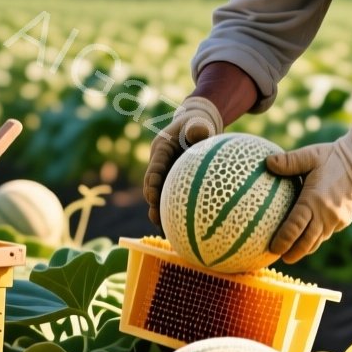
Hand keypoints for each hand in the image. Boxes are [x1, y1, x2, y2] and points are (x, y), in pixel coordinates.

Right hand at [144, 96, 223, 227]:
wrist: (199, 126)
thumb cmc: (198, 123)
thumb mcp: (198, 123)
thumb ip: (197, 127)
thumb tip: (199, 132)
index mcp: (161, 148)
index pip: (154, 166)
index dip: (152, 182)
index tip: (152, 196)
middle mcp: (160, 163)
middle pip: (153, 185)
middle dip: (153, 202)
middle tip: (156, 218)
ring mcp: (167, 173)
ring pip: (160, 194)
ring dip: (161, 210)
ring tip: (164, 229)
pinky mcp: (175, 180)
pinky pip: (172, 196)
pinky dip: (175, 210)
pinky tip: (183, 227)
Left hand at [264, 125, 351, 262]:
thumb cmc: (332, 157)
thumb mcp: (309, 155)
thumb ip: (288, 161)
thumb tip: (267, 162)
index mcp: (314, 200)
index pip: (295, 226)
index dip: (284, 240)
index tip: (273, 248)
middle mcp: (326, 214)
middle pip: (307, 241)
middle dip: (293, 252)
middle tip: (281, 258)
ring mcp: (337, 219)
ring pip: (318, 240)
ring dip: (305, 249)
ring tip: (291, 254)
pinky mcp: (345, 220)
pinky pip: (328, 233)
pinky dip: (317, 238)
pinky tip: (308, 239)